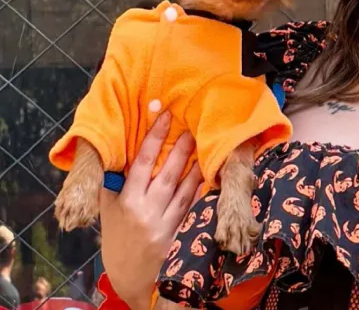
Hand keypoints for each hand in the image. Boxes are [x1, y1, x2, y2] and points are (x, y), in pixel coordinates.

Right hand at [99, 112, 201, 309]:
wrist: (131, 280)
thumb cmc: (118, 241)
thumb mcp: (109, 214)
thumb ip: (114, 186)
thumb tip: (119, 152)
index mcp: (126, 202)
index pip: (141, 163)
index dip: (154, 138)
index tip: (164, 116)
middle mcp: (145, 211)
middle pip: (167, 173)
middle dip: (180, 148)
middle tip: (192, 126)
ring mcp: (164, 223)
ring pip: (185, 189)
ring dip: (196, 166)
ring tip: (206, 145)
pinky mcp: (180, 234)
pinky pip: (194, 207)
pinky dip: (202, 191)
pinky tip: (211, 175)